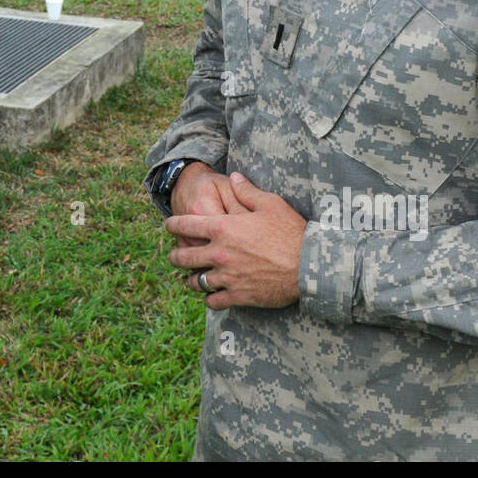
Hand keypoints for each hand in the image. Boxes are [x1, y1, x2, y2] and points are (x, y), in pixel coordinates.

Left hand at [164, 172, 306, 310]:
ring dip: (191, 279)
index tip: (168, 225)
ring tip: (191, 278)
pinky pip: (213, 301)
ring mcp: (227, 276)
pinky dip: (210, 299)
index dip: (172, 225)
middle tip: (173, 256)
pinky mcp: (238, 295)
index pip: (186, 226)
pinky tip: (211, 296)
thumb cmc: (290, 232)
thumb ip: (247, 191)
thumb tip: (234, 177)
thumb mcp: (270, 203)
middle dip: (175, 256)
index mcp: (223, 228)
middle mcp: (219, 253)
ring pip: (196, 281)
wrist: (308, 266)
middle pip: (184, 257)